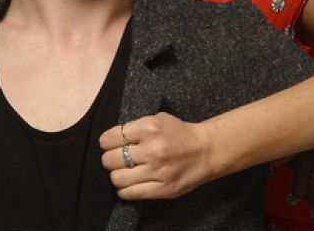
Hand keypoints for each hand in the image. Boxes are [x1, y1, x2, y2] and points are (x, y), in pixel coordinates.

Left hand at [98, 112, 217, 199]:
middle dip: (110, 159)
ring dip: (117, 175)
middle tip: (116, 159)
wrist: (206, 151)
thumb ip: (136, 127)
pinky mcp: (163, 189)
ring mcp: (158, 171)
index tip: (110, 145)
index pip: (110, 139)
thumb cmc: (180, 134)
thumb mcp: (158, 119)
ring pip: (117, 178)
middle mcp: (152, 149)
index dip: (106, 143)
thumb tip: (112, 139)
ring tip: (124, 172)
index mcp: (149, 128)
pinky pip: (131, 193)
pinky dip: (124, 190)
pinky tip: (129, 184)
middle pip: (110, 160)